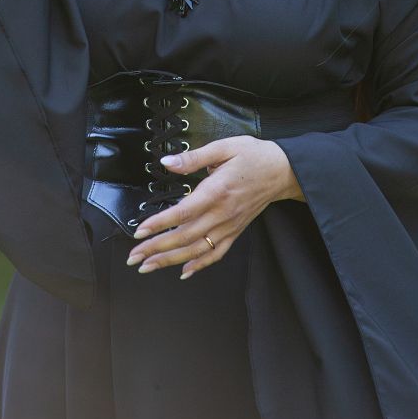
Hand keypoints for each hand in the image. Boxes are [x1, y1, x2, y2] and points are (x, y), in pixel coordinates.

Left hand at [125, 135, 304, 279]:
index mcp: (217, 191)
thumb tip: (167, 163)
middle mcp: (222, 214)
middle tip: (134, 256)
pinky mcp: (235, 231)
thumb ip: (194, 157)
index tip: (139, 231)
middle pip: (185, 237)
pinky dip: (200, 265)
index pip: (183, 213)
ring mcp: (229, 226)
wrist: (284, 170)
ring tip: (148, 266)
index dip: (160, 224)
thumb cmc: (254, 156)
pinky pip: (217, 253)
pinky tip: (184, 271)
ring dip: (170, 261)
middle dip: (156, 248)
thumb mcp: (224, 147)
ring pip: (197, 249)